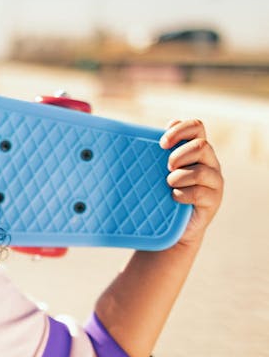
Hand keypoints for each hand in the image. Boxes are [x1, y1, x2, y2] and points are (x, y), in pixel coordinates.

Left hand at [159, 119, 223, 246]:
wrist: (174, 229)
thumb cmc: (162, 196)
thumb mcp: (157, 174)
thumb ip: (155, 156)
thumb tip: (142, 138)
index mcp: (196, 151)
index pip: (196, 127)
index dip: (180, 130)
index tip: (162, 143)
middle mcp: (209, 162)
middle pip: (201, 146)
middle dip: (179, 155)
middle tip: (167, 167)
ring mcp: (214, 181)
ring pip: (201, 171)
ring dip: (179, 178)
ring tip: (169, 185)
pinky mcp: (214, 200)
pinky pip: (200, 193)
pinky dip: (183, 195)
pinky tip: (174, 198)